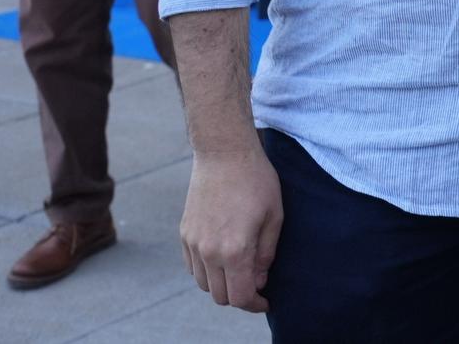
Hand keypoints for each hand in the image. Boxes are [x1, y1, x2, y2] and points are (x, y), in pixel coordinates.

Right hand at [180, 144, 282, 312]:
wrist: (224, 153)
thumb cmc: (257, 181)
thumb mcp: (275, 217)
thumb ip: (266, 254)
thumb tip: (259, 280)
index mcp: (234, 250)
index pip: (239, 297)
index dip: (254, 305)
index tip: (265, 302)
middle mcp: (208, 251)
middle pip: (219, 296)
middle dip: (239, 296)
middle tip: (256, 283)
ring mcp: (192, 243)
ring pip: (204, 284)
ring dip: (222, 284)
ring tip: (241, 268)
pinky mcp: (184, 234)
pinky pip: (193, 267)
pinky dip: (207, 271)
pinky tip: (224, 257)